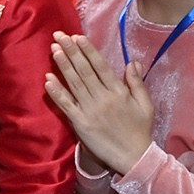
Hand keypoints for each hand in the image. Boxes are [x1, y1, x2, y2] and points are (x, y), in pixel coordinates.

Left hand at [44, 32, 153, 175]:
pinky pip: (66, 105)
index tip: (77, 37)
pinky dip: (57, 92)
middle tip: (59, 35)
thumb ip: (137, 83)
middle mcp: (103, 98)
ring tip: (53, 50)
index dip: (88, 51)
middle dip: (71, 51)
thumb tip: (133, 62)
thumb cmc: (140, 130)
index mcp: (119, 92)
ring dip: (63, 66)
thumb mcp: (146, 105)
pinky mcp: (81, 123)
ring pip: (74, 84)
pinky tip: (48, 79)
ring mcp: (90, 110)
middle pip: (84, 71)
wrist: (134, 158)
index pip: (101, 66)